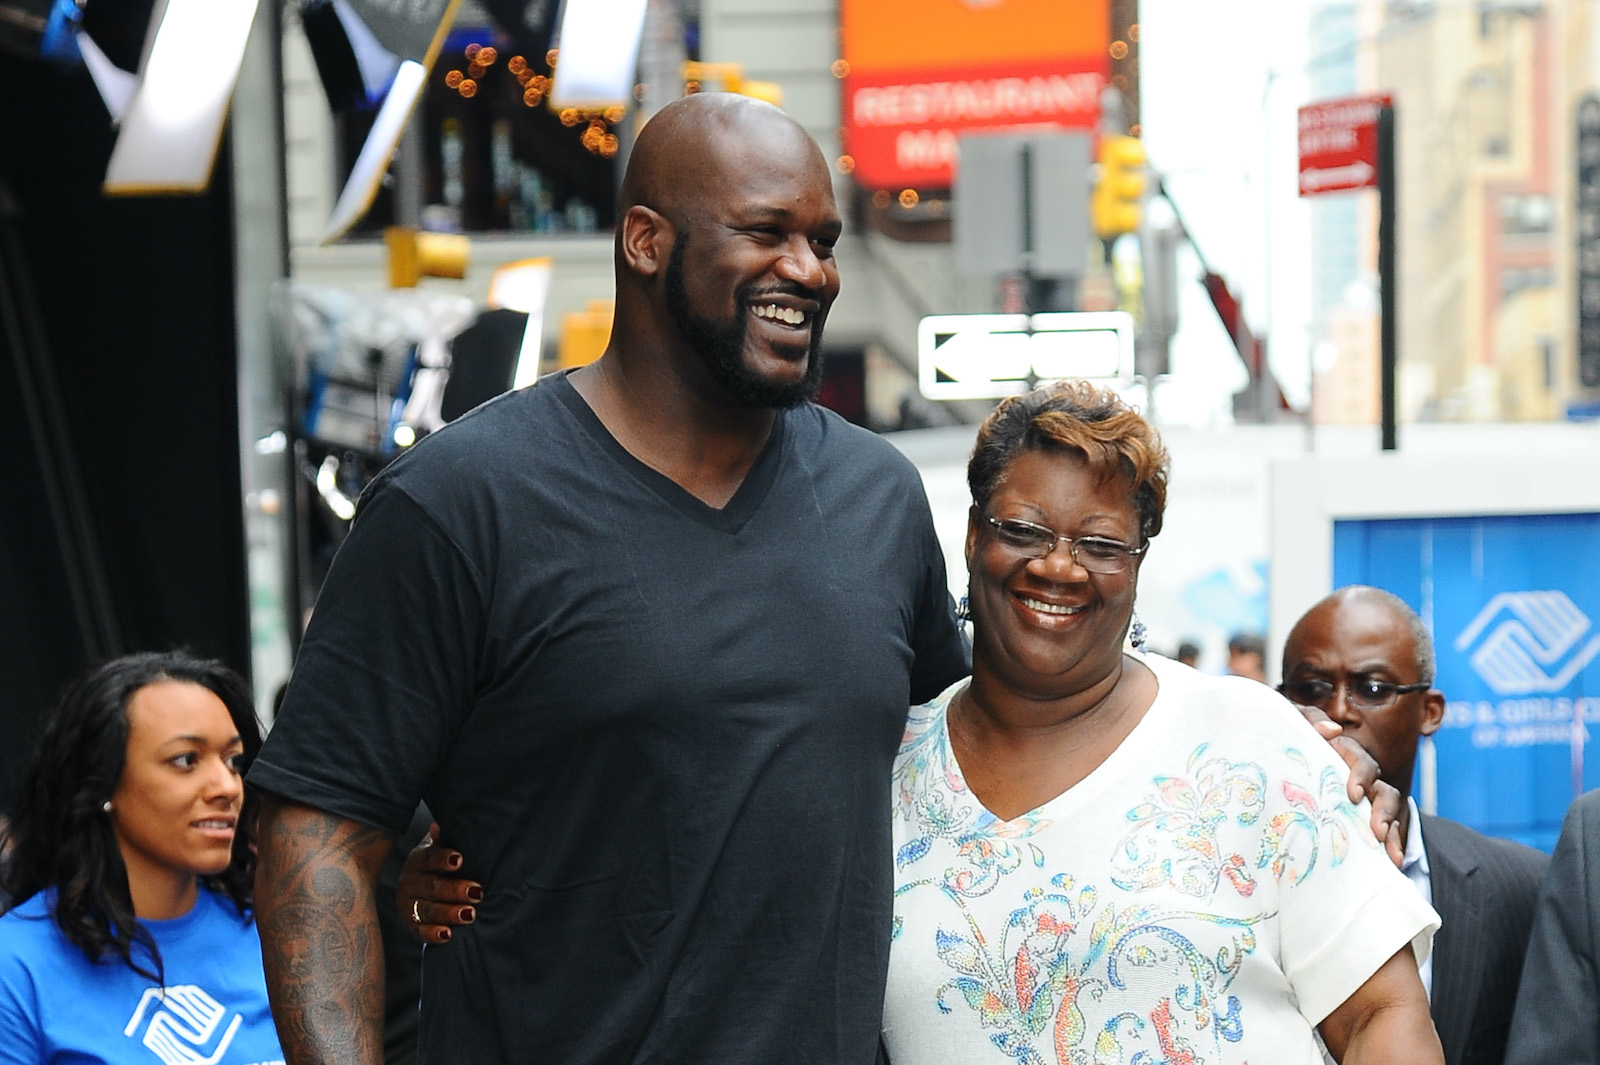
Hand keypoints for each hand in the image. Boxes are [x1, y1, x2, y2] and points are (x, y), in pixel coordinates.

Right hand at [396, 822, 481, 944]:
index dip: (443, 859)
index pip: (429, 857)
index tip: (460, 860)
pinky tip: (448, 935)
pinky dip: (433, 934)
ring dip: (448, 913)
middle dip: (454, 890)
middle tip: (477, 892)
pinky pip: (420, 931)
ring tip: (470, 914)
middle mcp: (409, 882)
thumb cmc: (443, 864)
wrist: (425, 887)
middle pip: (431, 886)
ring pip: (427, 909)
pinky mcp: (411, 925)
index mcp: (418, 860)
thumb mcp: (443, 847)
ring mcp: (409, 905)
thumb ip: (446, 839)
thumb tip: (440, 826)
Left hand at [1292, 703, 1405, 867]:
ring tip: (1392, 855)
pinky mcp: (1364, 823)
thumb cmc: (1286, 742)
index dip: (1362, 776)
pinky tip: (1393, 863)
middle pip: (1384, 792)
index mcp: (1345, 755)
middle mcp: (1361, 780)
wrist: (1273, 767)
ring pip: (1390, 816)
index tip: (1353, 794)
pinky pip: (1386, 835)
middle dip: (1384, 812)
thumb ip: (1310, 720)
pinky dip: (1392, 848)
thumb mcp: (1294, 726)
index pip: (1362, 763)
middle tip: (1377, 831)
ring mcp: (1366, 802)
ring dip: (1393, 834)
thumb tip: (1332, 731)